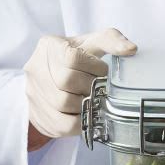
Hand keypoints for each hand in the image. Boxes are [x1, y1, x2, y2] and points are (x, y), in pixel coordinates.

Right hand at [25, 28, 137, 147]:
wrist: (52, 76)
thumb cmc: (76, 59)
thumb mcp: (91, 43)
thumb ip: (111, 40)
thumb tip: (130, 49)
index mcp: (48, 46)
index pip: (72, 58)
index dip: (94, 67)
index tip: (102, 71)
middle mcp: (35, 69)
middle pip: (66, 82)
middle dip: (90, 87)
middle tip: (98, 88)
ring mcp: (33, 93)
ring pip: (62, 104)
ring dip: (85, 104)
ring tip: (92, 100)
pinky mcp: (36, 115)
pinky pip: (60, 124)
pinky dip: (79, 123)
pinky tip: (85, 115)